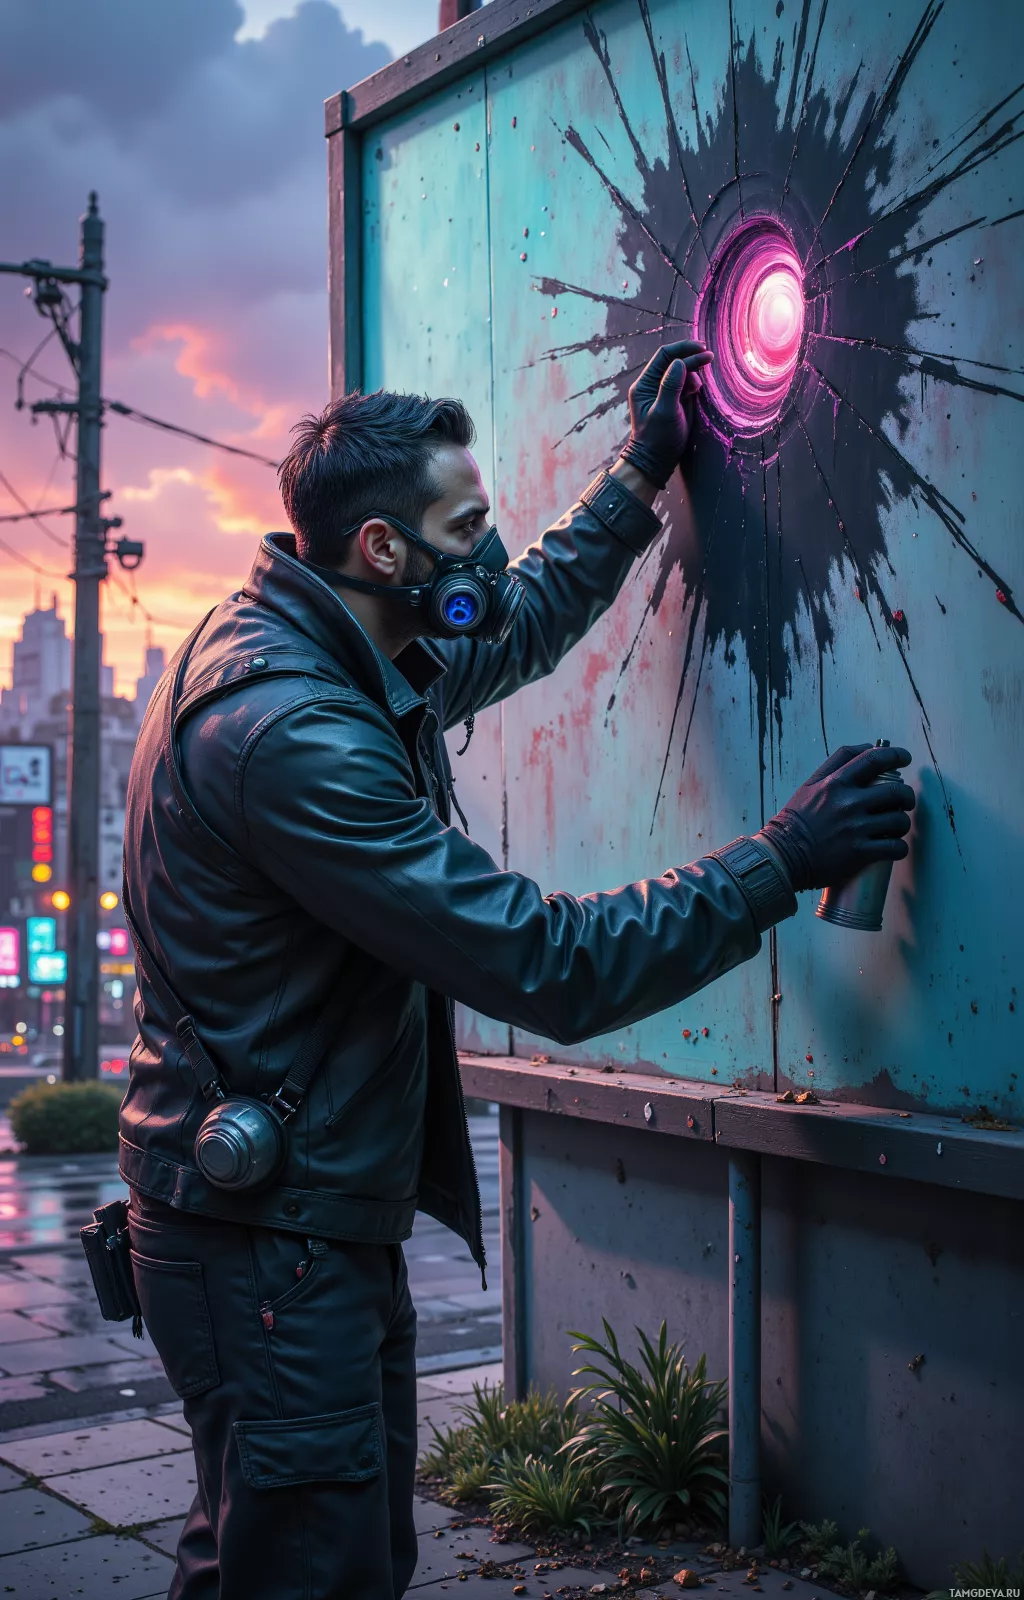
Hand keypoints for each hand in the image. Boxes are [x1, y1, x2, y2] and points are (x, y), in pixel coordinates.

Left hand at [618, 340, 713, 489]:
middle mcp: (653, 385)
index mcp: (645, 384)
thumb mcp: (665, 412)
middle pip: (674, 361)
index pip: (664, 356)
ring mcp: (664, 392)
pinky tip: (697, 391)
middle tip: (710, 357)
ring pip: (682, 372)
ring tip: (698, 387)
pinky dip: (694, 384)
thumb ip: (671, 386)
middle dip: (692, 358)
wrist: (656, 461)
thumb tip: (679, 362)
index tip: (701, 349)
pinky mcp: (674, 401)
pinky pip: (686, 385)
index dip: (683, 349)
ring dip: (694, 372)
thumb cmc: (657, 439)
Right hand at [757, 744, 915, 891]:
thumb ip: (838, 763)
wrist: (784, 856)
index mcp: (835, 783)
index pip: (874, 759)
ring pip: (899, 821)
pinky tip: (894, 847)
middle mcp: (848, 803)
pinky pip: (896, 847)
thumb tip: (868, 747)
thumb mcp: (811, 784)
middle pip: (896, 791)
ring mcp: (855, 829)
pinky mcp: (860, 853)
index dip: (895, 755)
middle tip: (904, 802)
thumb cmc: (798, 819)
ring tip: (894, 827)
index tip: (904, 758)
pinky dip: (900, 848)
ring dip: (902, 824)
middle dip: (907, 797)